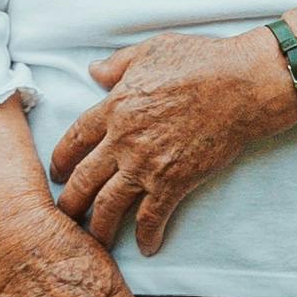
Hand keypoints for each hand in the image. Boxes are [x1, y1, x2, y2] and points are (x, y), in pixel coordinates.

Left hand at [48, 24, 295, 251]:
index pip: (75, 139)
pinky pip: (152, 216)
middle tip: (64, 214)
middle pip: (83, 179)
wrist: (240, 85)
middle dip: (70, 201)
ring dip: (98, 227)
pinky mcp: (174, 182)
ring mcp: (146, 164)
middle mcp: (123, 140)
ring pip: (109, 204)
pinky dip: (146, 235)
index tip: (57, 172)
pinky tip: (146, 247)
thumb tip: (94, 71)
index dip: (61, 159)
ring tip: (94, 241)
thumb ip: (117, 65)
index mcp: (114, 107)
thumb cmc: (200, 61)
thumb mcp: (150, 50)